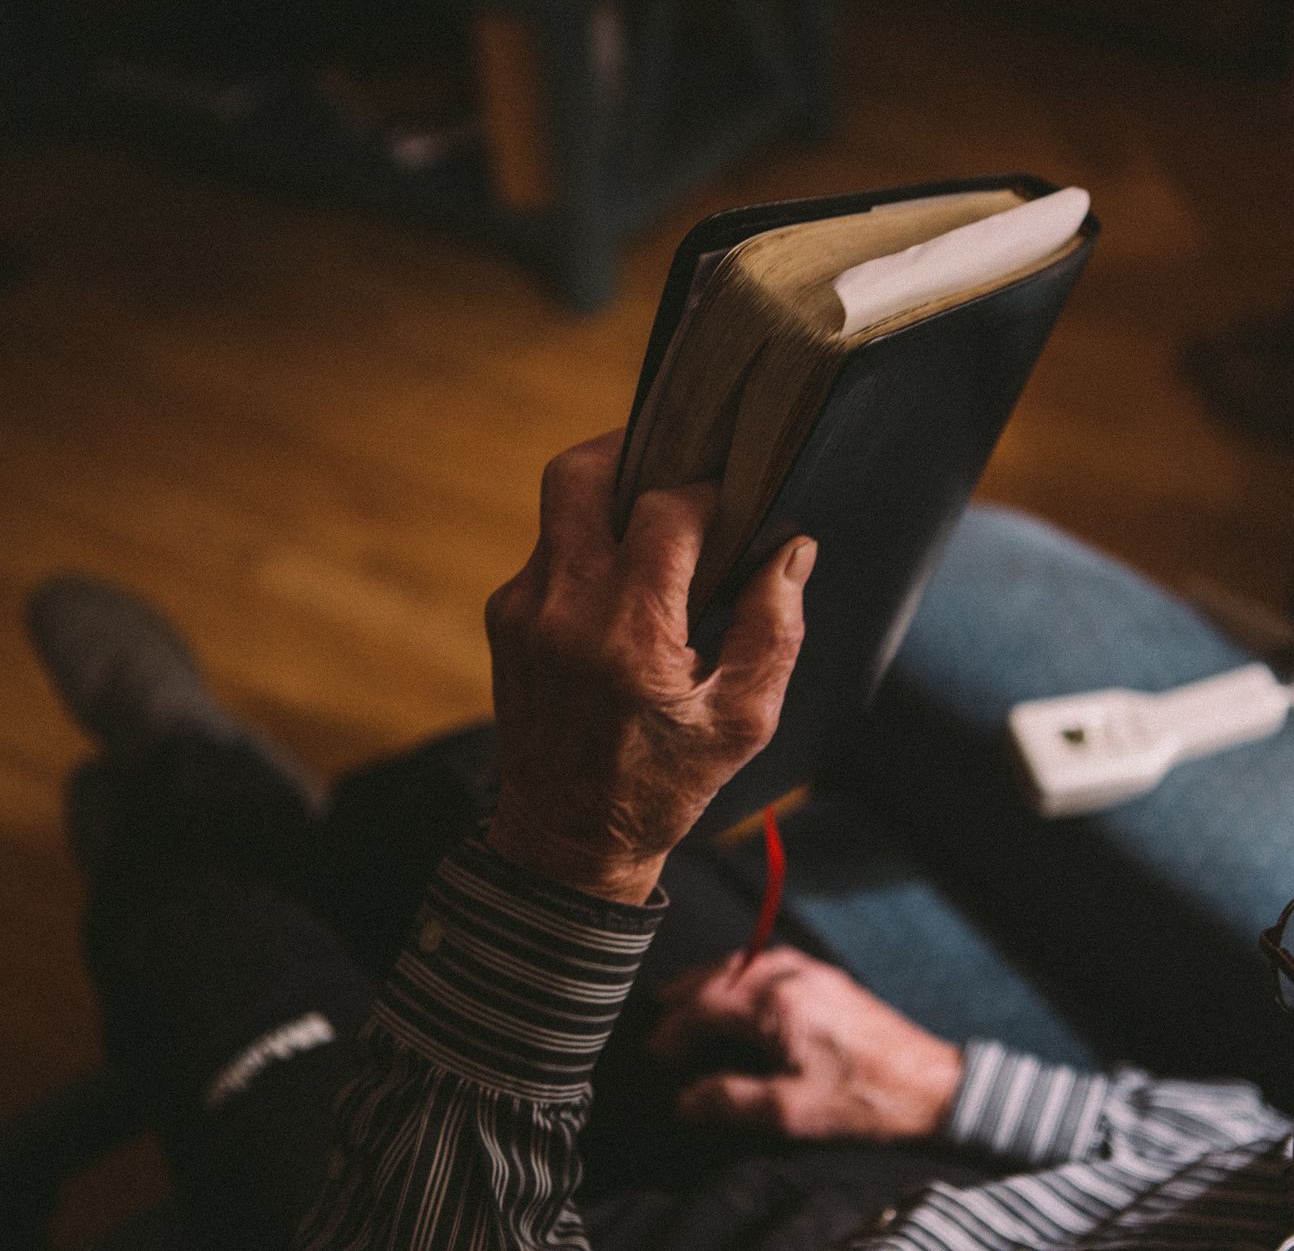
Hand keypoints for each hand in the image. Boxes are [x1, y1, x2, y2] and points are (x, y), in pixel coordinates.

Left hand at [483, 431, 813, 904]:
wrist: (568, 842)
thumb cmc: (666, 784)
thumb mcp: (744, 719)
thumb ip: (773, 625)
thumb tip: (789, 546)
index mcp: (627, 634)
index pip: (664, 510)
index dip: (708, 491)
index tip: (736, 502)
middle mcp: (562, 609)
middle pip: (578, 473)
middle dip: (632, 450)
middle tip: (676, 459)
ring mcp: (522, 611)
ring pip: (559, 509)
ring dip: (611, 505)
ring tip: (658, 528)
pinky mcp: (504, 620)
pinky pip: (549, 552)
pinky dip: (589, 549)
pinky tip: (626, 584)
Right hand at [647, 947, 963, 1143]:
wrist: (931, 1085)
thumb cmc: (863, 1100)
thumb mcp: (791, 1112)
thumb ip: (730, 1101)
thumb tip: (684, 1101)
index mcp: (776, 1002)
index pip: (704, 1006)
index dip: (673, 1031)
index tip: (654, 1055)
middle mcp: (790, 974)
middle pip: (720, 975)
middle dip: (684, 996)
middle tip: (657, 1015)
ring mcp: (812, 971)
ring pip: (743, 963)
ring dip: (710, 980)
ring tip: (684, 997)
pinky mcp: (828, 978)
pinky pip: (768, 962)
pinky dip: (740, 974)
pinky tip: (738, 989)